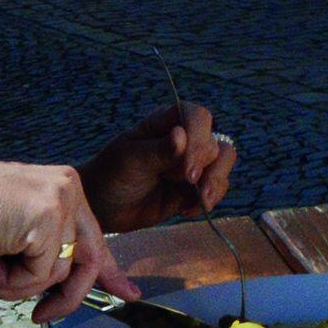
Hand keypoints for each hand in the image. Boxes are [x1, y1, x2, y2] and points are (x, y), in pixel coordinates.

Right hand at [0, 159, 133, 323]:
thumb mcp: (15, 234)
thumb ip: (44, 251)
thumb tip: (65, 287)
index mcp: (62, 188)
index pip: (95, 237)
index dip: (110, 272)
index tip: (129, 295)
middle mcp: (69, 188)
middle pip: (89, 260)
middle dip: (68, 297)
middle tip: (41, 318)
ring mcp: (62, 201)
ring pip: (60, 273)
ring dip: (20, 287)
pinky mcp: (48, 219)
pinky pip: (41, 274)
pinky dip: (11, 281)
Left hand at [80, 103, 237, 233]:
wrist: (103, 207)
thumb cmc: (111, 174)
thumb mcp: (131, 160)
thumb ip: (159, 150)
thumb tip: (181, 135)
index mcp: (166, 123)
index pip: (197, 117)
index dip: (198, 139)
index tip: (186, 170)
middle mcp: (185, 139)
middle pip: (214, 142)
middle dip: (204, 165)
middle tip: (186, 182)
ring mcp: (192, 164)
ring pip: (224, 161)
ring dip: (216, 181)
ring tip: (201, 200)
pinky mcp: (194, 187)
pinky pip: (218, 187)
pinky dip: (208, 200)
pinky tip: (186, 211)